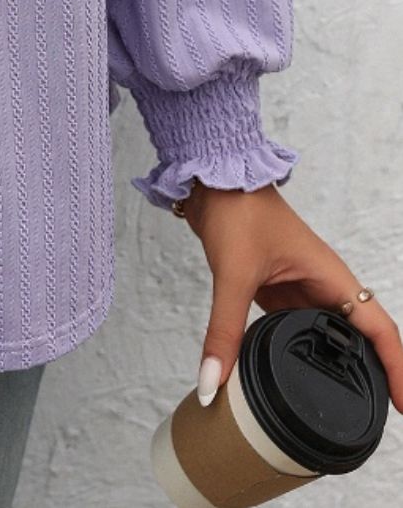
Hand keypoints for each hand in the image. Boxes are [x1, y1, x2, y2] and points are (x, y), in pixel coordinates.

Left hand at [177, 179, 402, 414]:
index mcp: (331, 277)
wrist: (212, 179)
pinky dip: (298, 349)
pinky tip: (291, 370)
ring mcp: (300, 287)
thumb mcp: (234, 274)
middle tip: (370, 416)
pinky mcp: (277, 287)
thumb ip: (224, 332)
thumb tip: (213, 381)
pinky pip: (296, 325)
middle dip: (370, 373)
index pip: (380, 330)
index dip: (398, 368)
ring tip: (337, 402)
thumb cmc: (238, 210)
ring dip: (334, 362)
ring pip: (326, 333)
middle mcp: (322, 284)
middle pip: (358, 337)